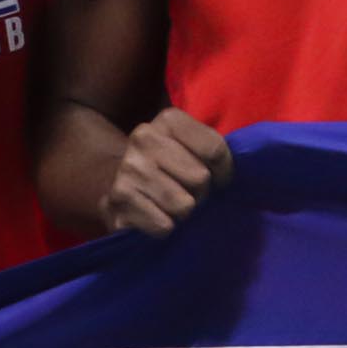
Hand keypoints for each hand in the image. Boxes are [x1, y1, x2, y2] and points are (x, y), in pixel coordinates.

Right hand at [103, 107, 230, 235]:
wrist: (120, 179)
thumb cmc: (170, 165)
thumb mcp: (193, 146)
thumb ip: (216, 151)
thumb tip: (228, 178)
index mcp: (168, 120)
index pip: (215, 150)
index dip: (224, 171)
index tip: (218, 177)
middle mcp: (143, 138)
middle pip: (200, 178)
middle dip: (202, 192)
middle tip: (189, 192)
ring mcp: (127, 169)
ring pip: (183, 205)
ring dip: (184, 213)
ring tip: (172, 204)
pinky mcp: (117, 201)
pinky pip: (163, 226)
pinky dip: (165, 227)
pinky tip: (155, 216)